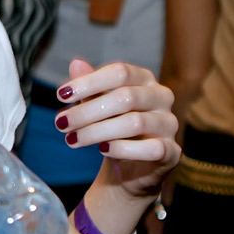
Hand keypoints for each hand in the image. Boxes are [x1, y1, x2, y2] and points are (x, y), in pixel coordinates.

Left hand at [57, 59, 180, 199]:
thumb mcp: (97, 106)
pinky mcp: (172, 151)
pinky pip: (150, 149)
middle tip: (61, 124)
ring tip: (72, 140)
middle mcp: (162, 97)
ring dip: (97, 132)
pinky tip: (102, 150)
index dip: (89, 82)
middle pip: (125, 97)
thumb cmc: (112, 129)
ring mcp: (169, 124)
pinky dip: (122, 149)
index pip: (120, 72)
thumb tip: (76, 64)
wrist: (130, 169)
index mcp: (145, 79)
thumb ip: (89, 87)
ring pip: (134, 123)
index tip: (61, 95)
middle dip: (87, 111)